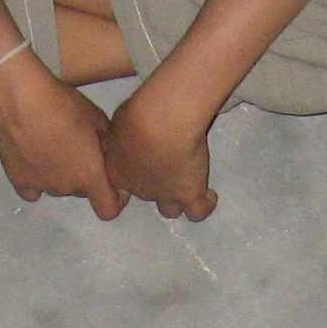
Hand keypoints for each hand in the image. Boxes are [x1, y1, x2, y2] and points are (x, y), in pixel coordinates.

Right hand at [0, 57, 125, 218]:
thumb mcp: (97, 119)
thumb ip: (107, 144)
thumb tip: (108, 154)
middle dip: (86, 176)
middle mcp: (67, 187)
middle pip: (82, 191)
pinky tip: (35, 161)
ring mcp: (41, 186)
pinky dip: (37, 181)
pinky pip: (33, 190)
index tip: (115, 185)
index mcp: (90, 175)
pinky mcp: (18, 181)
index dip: (116, 200)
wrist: (21, 99)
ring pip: (58, 188)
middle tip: (79, 149)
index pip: (108, 208)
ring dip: (61, 175)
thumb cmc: (64, 104)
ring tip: (53, 147)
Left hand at [104, 86, 217, 221]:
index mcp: (117, 171)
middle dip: (154, 182)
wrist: (162, 123)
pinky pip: (198, 211)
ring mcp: (165, 194)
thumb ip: (125, 134)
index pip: (120, 185)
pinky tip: (209, 196)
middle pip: (145, 195)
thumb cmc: (136, 116)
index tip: (138, 165)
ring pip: (169, 210)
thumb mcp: (120, 121)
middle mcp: (139, 189)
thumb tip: (130, 132)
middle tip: (165, 164)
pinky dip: (204, 205)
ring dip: (176, 200)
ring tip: (187, 186)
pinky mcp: (189, 194)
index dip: (130, 176)